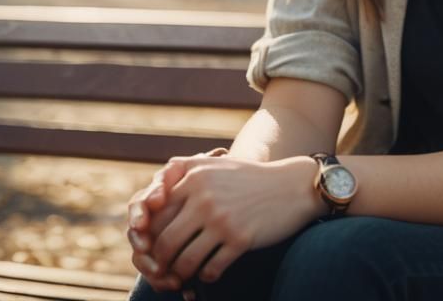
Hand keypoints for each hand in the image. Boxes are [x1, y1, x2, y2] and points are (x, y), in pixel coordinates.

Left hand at [137, 153, 325, 286]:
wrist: (292, 186)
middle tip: (164, 271)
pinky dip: (206, 277)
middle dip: (161, 263)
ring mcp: (223, 219)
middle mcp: (205, 197)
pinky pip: (211, 270)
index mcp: (195, 177)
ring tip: (184, 276)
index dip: (150, 238)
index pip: (156, 216)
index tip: (153, 249)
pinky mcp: (240, 239)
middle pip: (164, 243)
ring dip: (181, 275)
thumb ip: (186, 175)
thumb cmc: (250, 178)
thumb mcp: (216, 165)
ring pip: (184, 262)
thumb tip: (154, 201)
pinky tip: (210, 271)